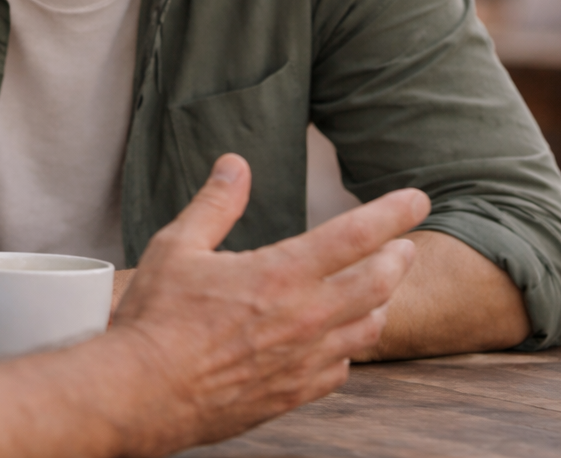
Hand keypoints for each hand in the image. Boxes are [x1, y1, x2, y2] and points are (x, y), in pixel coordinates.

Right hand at [105, 153, 428, 455]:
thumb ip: (215, 204)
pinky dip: (350, 346)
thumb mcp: (178, 246)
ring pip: (370, 327)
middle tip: (403, 245)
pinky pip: (342, 368)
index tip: (417, 199)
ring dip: (382, 302)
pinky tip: (341, 340)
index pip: (357, 234)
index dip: (394, 212)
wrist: (143, 394)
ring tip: (381, 288)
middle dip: (399, 257)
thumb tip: (235, 165)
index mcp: (281, 274)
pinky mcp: (294, 393)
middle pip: (380, 282)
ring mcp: (304, 360)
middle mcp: (305, 318)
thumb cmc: (155, 320)